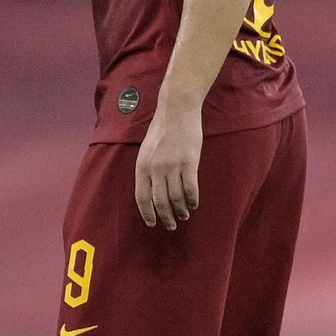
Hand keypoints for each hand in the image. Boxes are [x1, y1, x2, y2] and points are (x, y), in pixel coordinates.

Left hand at [135, 107, 201, 229]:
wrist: (177, 110)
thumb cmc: (162, 128)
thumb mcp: (147, 149)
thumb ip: (148, 169)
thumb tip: (151, 190)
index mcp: (142, 166)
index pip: (142, 198)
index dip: (147, 213)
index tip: (152, 223)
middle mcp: (155, 169)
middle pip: (160, 202)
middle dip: (165, 217)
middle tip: (171, 225)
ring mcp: (173, 166)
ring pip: (176, 198)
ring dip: (180, 210)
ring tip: (184, 215)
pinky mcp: (189, 163)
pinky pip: (190, 188)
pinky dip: (192, 199)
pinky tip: (194, 204)